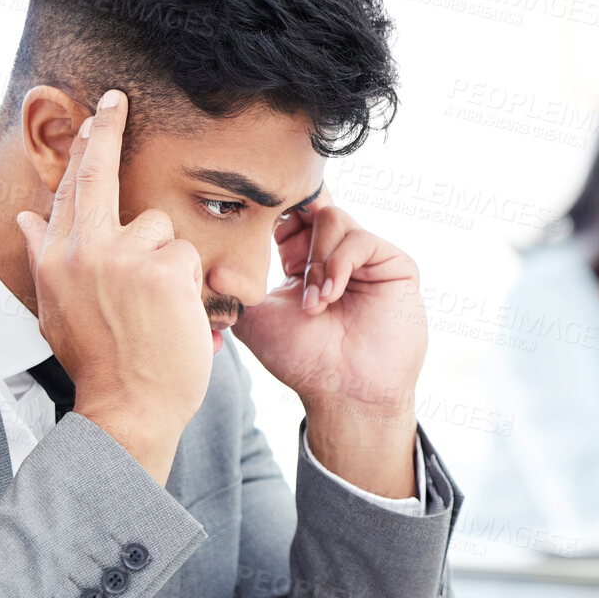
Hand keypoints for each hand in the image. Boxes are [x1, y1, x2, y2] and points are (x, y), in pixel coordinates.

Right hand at [14, 90, 212, 484]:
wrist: (127, 408)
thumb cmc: (99, 365)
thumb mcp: (56, 312)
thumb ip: (42, 258)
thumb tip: (24, 216)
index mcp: (54, 260)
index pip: (67, 192)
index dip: (83, 151)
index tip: (93, 116)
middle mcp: (80, 251)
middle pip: (96, 176)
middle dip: (105, 130)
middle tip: (116, 98)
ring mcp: (119, 256)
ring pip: (160, 228)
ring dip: (168, 262)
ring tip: (158, 308)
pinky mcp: (159, 268)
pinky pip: (186, 255)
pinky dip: (188, 284)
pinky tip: (175, 315)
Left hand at [232, 193, 426, 497]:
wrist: (343, 391)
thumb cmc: (301, 359)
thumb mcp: (254, 318)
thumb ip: (232, 285)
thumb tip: (205, 261)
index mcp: (303, 261)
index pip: (288, 215)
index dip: (271, 213)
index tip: (251, 224)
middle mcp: (336, 253)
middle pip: (310, 205)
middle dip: (292, 227)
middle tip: (283, 258)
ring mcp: (366, 257)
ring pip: (333, 218)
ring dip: (315, 260)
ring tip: (313, 302)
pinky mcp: (394, 263)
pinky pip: (360, 239)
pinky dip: (338, 264)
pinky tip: (329, 296)